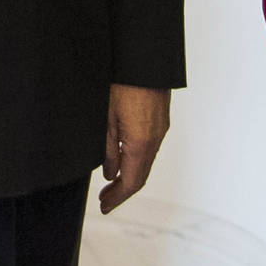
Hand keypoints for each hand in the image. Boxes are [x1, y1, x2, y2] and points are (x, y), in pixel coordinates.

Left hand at [98, 84, 169, 213]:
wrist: (144, 59)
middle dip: (122, 192)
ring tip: (111, 183)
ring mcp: (160, 129)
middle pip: (141, 176)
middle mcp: (154, 139)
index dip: (118, 198)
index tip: (105, 206)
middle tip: (105, 200)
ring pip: (146, 162)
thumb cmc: (122, 84)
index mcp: (140, 143)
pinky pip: (150, 149)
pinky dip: (136, 161)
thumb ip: (108, 149)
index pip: (131, 182)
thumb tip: (109, 174)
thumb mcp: (106, 118)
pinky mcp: (160, 120)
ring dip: (130, 176)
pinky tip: (123, 158)